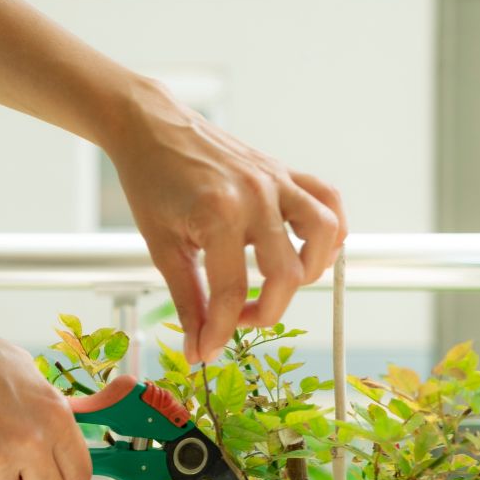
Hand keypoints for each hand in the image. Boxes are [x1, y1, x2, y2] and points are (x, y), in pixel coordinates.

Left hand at [105, 78, 346, 362]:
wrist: (150, 127)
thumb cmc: (150, 183)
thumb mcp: (162, 247)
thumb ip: (188, 300)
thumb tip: (200, 350)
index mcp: (219, 214)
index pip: (233, 292)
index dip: (221, 332)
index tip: (207, 352)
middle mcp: (256, 195)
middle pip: (285, 274)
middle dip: (264, 311)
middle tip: (236, 319)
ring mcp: (275, 180)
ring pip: (323, 235)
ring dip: (309, 271)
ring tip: (278, 284)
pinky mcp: (283, 171)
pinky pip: (327, 200)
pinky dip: (328, 229)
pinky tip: (308, 249)